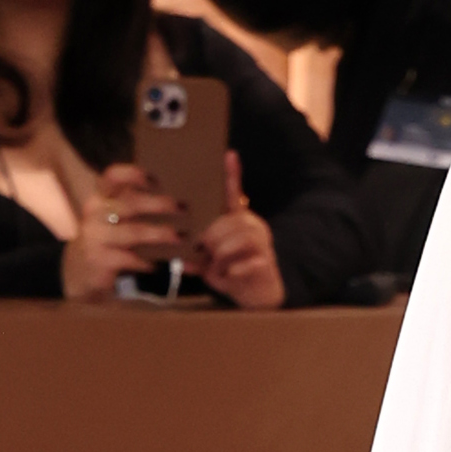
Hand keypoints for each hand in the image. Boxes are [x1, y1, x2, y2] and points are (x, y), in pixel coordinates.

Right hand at [61, 164, 187, 300]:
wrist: (78, 271)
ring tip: (180, 237)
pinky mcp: (99, 259)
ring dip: (160, 233)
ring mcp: (96, 236)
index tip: (156, 179)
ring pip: (134, 231)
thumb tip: (171, 199)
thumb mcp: (110, 218)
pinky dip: (146, 261)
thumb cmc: (104, 241)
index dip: (134, 174)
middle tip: (182, 208)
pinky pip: (129, 258)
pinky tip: (157, 264)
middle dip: (160, 204)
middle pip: (131, 203)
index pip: (112, 177)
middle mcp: (96, 213)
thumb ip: (130, 206)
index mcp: (100, 198)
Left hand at [187, 151, 284, 311]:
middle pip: (229, 221)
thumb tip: (183, 259)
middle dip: (212, 238)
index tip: (228, 154)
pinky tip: (230, 274)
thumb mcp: (211, 262)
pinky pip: (246, 261)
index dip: (232, 173)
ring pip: (238, 239)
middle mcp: (252, 226)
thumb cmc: (233, 273)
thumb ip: (198, 256)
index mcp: (238, 220)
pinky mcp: (267, 261)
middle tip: (203, 252)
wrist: (260, 297)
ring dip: (221, 255)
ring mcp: (262, 243)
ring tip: (217, 266)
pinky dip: (233, 270)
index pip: (234, 193)